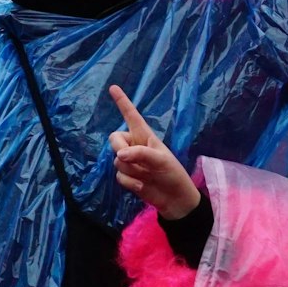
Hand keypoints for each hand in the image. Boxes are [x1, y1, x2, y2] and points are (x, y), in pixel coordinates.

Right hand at [109, 85, 200, 219]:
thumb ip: (141, 154)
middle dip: (119, 148)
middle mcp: (135, 146)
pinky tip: (142, 186)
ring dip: (131, 170)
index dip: (122, 102)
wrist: (174, 199)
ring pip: (117, 161)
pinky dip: (130, 183)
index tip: (113, 87)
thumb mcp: (161, 160)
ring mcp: (130, 162)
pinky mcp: (128, 177)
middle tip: (129, 158)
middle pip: (114, 139)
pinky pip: (119, 176)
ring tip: (146, 175)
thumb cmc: (172, 174)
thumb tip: (120, 155)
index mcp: (145, 136)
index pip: (131, 116)